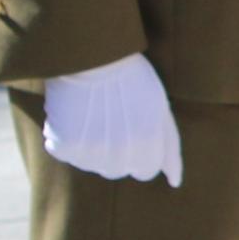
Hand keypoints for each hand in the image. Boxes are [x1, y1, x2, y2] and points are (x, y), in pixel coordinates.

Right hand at [42, 54, 181, 184]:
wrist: (92, 56)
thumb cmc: (132, 79)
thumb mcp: (160, 109)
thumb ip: (169, 148)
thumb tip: (175, 183)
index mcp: (148, 146)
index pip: (145, 171)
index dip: (141, 150)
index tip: (134, 128)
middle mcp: (120, 154)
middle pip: (117, 171)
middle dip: (117, 151)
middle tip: (112, 119)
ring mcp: (91, 152)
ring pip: (90, 164)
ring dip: (91, 146)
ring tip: (92, 113)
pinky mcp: (64, 145)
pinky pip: (64, 152)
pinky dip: (65, 137)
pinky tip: (73, 114)